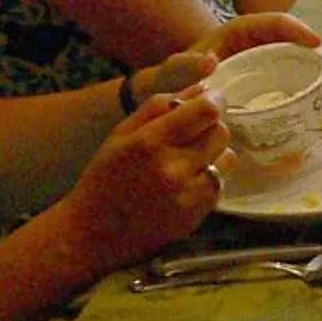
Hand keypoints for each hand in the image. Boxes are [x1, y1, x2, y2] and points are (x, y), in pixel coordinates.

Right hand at [62, 85, 231, 270]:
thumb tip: (201, 87)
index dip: (215, 100)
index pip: (206, 111)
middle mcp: (174, 168)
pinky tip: (188, 181)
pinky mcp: (197, 215)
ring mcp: (188, 195)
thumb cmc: (104, 178)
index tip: (212, 99)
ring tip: (191, 157)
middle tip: (195, 131)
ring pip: (227, 157)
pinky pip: (221, 184)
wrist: (93, 233)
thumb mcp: (121, 133)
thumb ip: (159, 106)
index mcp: (151, 142)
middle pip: (221, 132)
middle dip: (212, 126)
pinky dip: (210, 177)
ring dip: (215, 152)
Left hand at [131, 14, 321, 104]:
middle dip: (316, 52)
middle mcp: (250, 49)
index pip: (270, 24)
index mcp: (234, 37)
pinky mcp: (258, 89)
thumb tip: (209, 62)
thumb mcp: (172, 73)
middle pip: (290, 42)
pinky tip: (319, 101)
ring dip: (316, 70)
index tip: (315, 42)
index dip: (294, 29)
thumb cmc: (167, 83)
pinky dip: (304, 88)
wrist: (162, 104)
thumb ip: (183, 67)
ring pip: (293, 62)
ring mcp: (257, 69)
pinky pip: (286, 82)